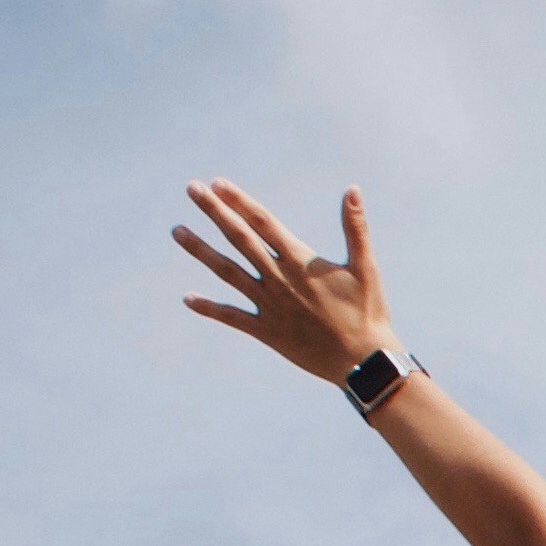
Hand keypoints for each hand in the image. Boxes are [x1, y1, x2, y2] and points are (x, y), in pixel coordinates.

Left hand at [176, 179, 397, 382]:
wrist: (363, 362)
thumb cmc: (368, 313)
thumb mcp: (365, 268)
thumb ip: (355, 228)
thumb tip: (353, 190)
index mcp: (300, 261)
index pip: (263, 223)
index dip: (240, 201)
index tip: (217, 183)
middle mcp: (279, 280)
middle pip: (240, 238)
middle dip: (214, 212)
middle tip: (192, 189)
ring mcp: (270, 305)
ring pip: (228, 272)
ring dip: (201, 250)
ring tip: (177, 231)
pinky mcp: (267, 331)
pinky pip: (232, 317)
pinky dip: (210, 308)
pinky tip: (188, 299)